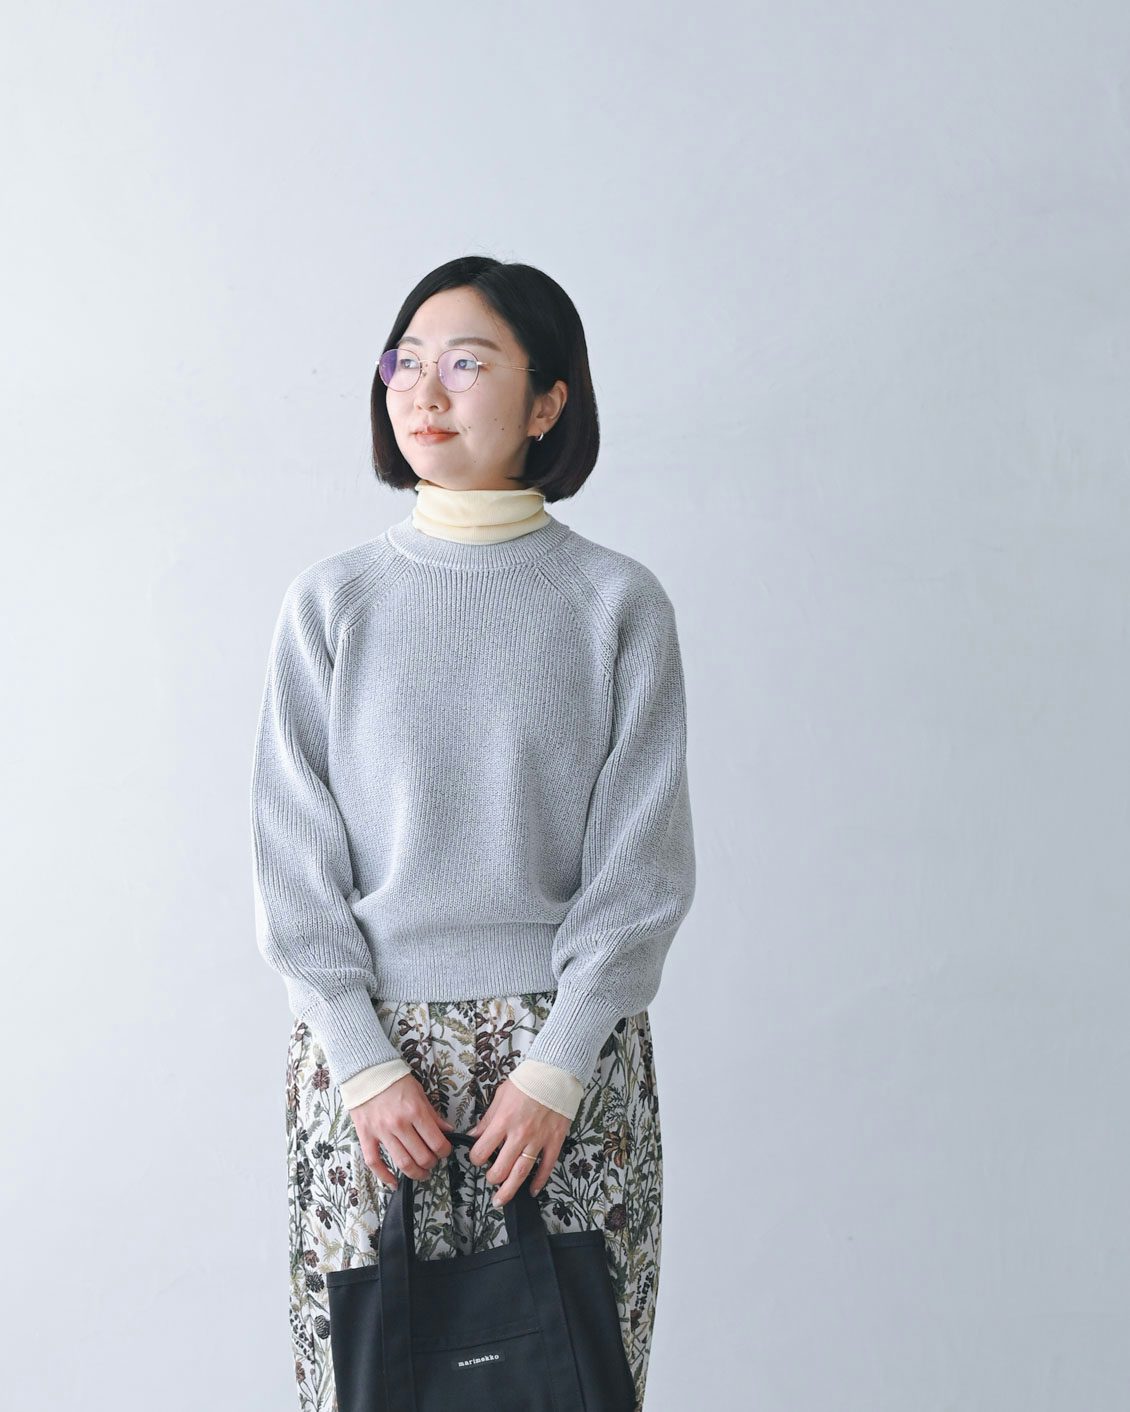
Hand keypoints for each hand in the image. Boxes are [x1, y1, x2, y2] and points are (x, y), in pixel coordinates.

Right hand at [349, 1072, 455, 1189]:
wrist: (366, 1071)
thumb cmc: (394, 1080)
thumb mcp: (419, 1092)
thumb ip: (433, 1114)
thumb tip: (448, 1130)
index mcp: (415, 1111)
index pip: (437, 1142)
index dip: (445, 1151)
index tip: (444, 1151)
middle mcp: (399, 1123)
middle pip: (421, 1156)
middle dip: (431, 1163)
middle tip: (433, 1162)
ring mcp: (381, 1131)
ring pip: (402, 1162)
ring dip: (415, 1173)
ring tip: (421, 1173)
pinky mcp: (365, 1135)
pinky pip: (374, 1162)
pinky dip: (384, 1177)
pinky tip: (394, 1182)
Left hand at [467, 1076, 571, 1207]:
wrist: (555, 1073)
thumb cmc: (527, 1082)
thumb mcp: (500, 1096)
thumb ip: (488, 1119)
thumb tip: (475, 1135)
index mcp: (503, 1121)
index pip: (482, 1150)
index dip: (476, 1158)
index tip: (477, 1158)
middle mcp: (519, 1134)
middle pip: (501, 1168)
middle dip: (492, 1178)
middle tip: (491, 1180)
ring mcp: (538, 1139)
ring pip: (521, 1172)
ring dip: (510, 1189)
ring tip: (501, 1200)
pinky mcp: (554, 1140)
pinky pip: (546, 1166)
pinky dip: (539, 1181)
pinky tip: (532, 1190)